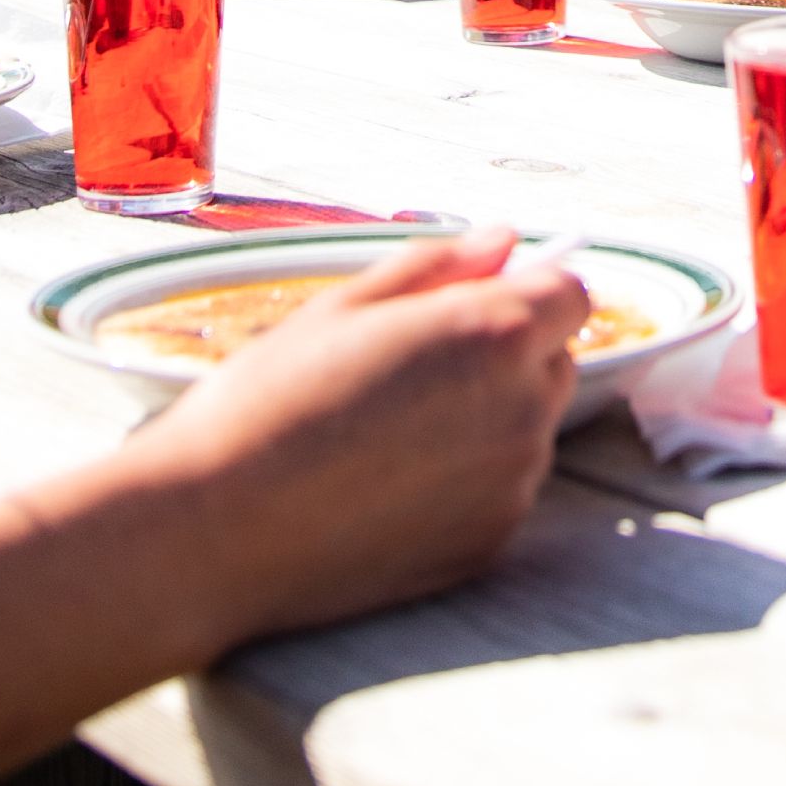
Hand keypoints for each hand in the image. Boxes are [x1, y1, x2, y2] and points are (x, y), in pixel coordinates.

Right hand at [123, 230, 583, 644]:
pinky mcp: (490, 544)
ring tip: (387, 429)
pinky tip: (388, 482)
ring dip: (487, 417)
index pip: (570, 292)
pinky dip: (467, 479)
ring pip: (529, 427)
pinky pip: (501, 489)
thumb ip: (438, 265)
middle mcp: (521, 411)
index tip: (473, 301)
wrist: (215, 531)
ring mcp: (510, 485)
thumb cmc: (267, 404)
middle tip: (413, 365)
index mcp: (491, 335)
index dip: (527, 290)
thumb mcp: (343, 307)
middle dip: (508, 352)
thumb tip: (504, 241)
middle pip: (555, 360)